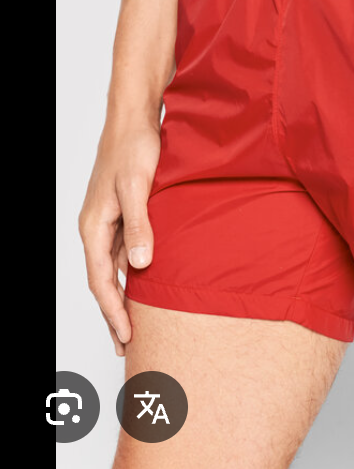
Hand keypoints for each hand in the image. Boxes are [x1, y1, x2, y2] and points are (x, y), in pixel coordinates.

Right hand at [78, 123, 160, 354]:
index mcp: (93, 226)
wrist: (134, 119)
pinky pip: (124, 254)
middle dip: (113, 315)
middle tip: (126, 348)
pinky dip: (132, 275)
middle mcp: (97, 228)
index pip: (100, 280)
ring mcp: (109, 222)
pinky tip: (144, 286)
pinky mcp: (122, 214)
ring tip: (134, 326)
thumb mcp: (137, 187)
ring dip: (123, 297)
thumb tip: (141, 265)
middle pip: (103, 281)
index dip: (113, 311)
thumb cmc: (133, 148)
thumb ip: (139, 226)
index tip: (125, 338)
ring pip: (114, 269)